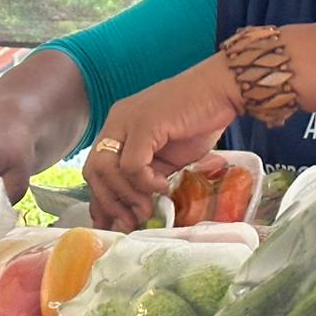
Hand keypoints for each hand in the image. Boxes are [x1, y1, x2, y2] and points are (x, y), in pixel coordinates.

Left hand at [84, 54, 241, 231]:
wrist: (221, 90)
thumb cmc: (200, 120)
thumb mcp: (168, 157)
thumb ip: (149, 175)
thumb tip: (137, 208)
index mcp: (118, 127)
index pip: (95, 169)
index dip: (101, 200)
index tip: (114, 224)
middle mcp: (116, 122)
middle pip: (93, 171)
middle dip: (109, 203)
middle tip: (130, 222)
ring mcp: (127, 121)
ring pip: (107, 169)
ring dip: (127, 196)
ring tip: (147, 209)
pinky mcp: (144, 124)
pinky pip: (131, 165)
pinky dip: (145, 182)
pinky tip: (163, 185)